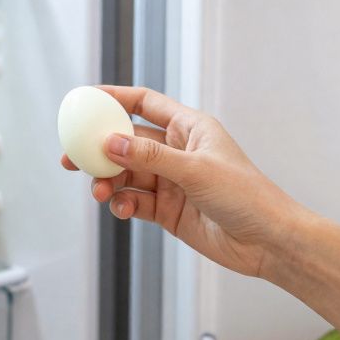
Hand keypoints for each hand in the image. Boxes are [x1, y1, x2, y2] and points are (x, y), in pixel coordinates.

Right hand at [61, 86, 302, 278]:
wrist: (268, 241)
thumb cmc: (246, 196)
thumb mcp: (195, 170)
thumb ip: (150, 158)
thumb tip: (110, 143)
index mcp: (189, 128)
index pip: (146, 103)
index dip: (116, 98)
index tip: (85, 100)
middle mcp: (178, 152)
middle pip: (127, 143)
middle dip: (99, 151)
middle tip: (71, 159)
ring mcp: (172, 182)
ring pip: (127, 176)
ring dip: (109, 183)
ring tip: (101, 193)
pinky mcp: (169, 211)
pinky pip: (135, 201)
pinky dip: (124, 205)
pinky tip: (122, 210)